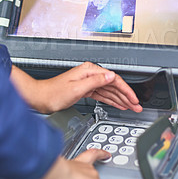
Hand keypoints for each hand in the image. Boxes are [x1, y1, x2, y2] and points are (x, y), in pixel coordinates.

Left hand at [11, 62, 142, 113]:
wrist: (41, 98)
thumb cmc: (53, 93)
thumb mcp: (76, 89)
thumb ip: (95, 82)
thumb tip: (111, 76)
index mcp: (89, 71)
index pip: (114, 79)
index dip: (126, 90)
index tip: (133, 99)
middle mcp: (90, 75)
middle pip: (114, 85)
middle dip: (126, 96)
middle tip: (136, 106)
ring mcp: (88, 82)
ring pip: (109, 91)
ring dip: (121, 100)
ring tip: (131, 107)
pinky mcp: (85, 90)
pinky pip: (103, 95)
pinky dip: (111, 101)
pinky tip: (118, 104)